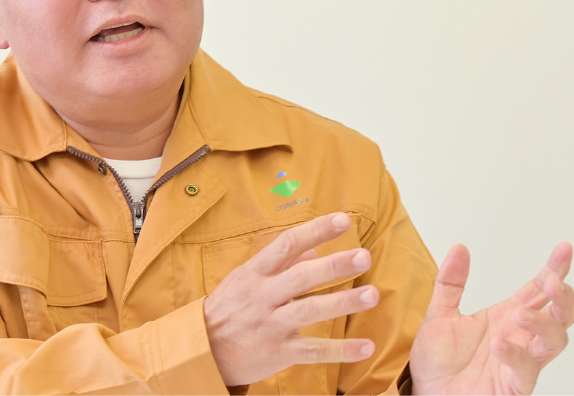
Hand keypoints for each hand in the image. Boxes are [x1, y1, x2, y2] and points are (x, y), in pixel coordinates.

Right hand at [204, 212, 379, 385]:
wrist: (202, 351)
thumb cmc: (228, 309)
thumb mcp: (245, 279)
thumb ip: (280, 263)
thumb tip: (314, 249)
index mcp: (254, 273)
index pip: (286, 245)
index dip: (315, 231)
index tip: (343, 220)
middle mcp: (262, 296)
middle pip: (301, 277)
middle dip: (334, 266)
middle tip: (363, 256)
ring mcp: (270, 325)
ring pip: (309, 310)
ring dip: (342, 302)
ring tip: (372, 295)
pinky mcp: (278, 353)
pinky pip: (313, 351)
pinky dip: (341, 351)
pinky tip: (367, 347)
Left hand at [410, 242, 573, 394]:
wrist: (427, 394)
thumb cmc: (439, 363)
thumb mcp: (439, 315)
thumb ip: (450, 283)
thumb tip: (459, 248)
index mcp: (506, 317)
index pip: (537, 290)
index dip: (554, 269)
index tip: (564, 249)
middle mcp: (519, 338)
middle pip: (560, 315)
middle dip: (563, 297)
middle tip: (551, 282)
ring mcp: (520, 362)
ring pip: (554, 342)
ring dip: (543, 324)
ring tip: (520, 312)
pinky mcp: (513, 386)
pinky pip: (526, 371)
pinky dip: (516, 355)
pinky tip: (498, 343)